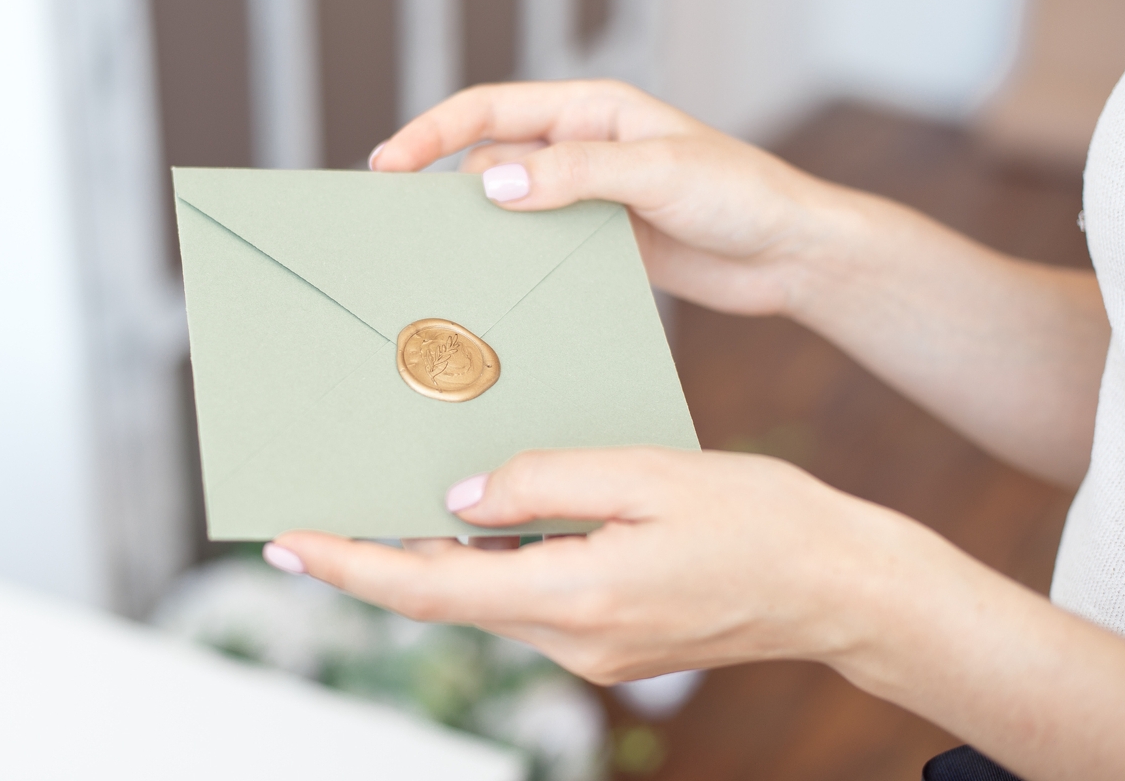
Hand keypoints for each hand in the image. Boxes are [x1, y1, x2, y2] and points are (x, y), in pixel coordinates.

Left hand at [267, 447, 887, 683]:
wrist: (838, 587)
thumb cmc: (757, 519)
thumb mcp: (647, 473)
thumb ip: (543, 481)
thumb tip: (458, 498)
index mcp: (577, 597)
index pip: (430, 586)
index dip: (351, 565)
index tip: (286, 543)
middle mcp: (574, 640)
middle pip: (446, 597)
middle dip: (379, 557)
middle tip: (319, 510)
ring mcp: (592, 651)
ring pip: (485, 598)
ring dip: (435, 557)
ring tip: (394, 499)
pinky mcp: (610, 641)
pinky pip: (527, 598)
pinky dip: (491, 563)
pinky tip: (486, 519)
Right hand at [369, 80, 850, 317]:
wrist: (788, 253)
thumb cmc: (740, 194)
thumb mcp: (658, 173)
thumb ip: (576, 176)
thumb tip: (492, 184)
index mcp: (590, 111)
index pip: (490, 111)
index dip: (431, 133)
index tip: (387, 165)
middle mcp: (580, 150)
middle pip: (488, 162)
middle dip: (443, 190)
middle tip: (401, 231)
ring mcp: (587, 199)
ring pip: (508, 210)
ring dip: (479, 233)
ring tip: (441, 266)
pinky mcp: (599, 243)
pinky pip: (539, 248)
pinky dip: (513, 263)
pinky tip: (496, 288)